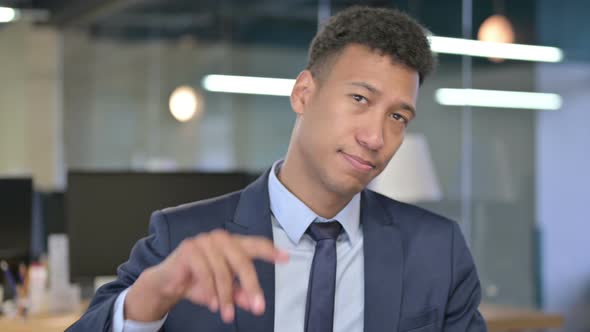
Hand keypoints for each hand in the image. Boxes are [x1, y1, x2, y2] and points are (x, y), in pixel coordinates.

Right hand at [124, 229, 288, 322]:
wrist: (167, 283)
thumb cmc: (198, 282)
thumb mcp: (223, 291)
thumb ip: (240, 294)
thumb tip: (255, 303)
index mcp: (232, 244)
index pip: (255, 244)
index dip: (271, 251)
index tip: (286, 258)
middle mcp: (221, 239)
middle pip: (243, 260)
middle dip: (252, 286)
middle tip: (258, 308)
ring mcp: (204, 241)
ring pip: (223, 271)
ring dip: (226, 296)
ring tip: (228, 315)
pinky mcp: (190, 249)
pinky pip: (205, 272)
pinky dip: (211, 292)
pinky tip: (213, 305)